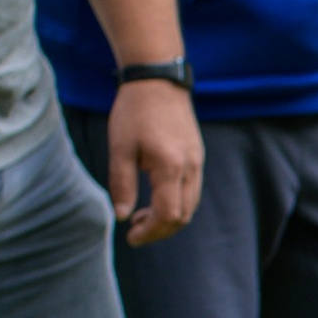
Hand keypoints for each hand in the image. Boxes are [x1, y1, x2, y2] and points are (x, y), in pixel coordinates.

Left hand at [105, 79, 202, 244]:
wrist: (158, 81)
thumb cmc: (135, 112)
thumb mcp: (120, 148)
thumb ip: (122, 184)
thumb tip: (121, 216)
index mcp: (170, 167)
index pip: (168, 215)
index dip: (150, 232)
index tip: (130, 236)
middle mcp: (190, 168)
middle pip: (183, 216)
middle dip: (159, 230)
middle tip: (134, 229)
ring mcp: (197, 162)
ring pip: (190, 205)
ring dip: (168, 218)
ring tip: (143, 215)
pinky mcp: (197, 156)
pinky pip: (192, 191)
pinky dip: (176, 203)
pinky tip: (156, 196)